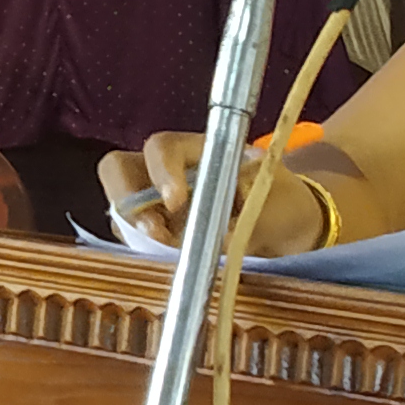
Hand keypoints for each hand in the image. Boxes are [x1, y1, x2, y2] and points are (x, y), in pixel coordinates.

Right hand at [97, 131, 330, 255]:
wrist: (287, 223)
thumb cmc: (280, 201)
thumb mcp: (270, 201)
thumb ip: (243, 213)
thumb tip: (214, 237)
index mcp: (198, 149)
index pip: (162, 147)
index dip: (161, 172)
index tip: (175, 202)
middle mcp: (167, 169)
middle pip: (117, 168)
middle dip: (126, 199)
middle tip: (153, 232)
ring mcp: (155, 198)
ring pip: (120, 206)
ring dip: (134, 230)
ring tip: (165, 249)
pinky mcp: (154, 228)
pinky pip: (131, 236)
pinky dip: (141, 248)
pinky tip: (168, 257)